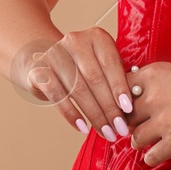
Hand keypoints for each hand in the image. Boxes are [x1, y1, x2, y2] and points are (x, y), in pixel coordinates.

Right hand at [14, 28, 134, 143]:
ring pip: (78, 89)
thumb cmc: (81, 66)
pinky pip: (58, 96)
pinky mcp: (40, 70)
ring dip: (94, 115)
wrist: (42, 60)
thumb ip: (114, 78)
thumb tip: (130, 109)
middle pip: (95, 79)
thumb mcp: (99, 63)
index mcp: (96, 37)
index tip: (129, 110)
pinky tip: (83, 128)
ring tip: (106, 132)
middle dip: (110, 108)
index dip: (120, 88)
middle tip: (120, 129)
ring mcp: (56, 54)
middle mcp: (76, 41)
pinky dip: (72, 114)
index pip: (111, 64)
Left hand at [123, 61, 170, 167]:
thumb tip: (135, 101)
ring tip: (152, 141)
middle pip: (125, 117)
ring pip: (135, 139)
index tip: (129, 111)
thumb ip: (157, 85)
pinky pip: (150, 156)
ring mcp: (164, 120)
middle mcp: (153, 96)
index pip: (120, 91)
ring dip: (141, 142)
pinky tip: (161, 153)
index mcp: (153, 74)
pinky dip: (153, 157)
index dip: (123, 104)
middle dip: (131, 125)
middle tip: (139, 129)